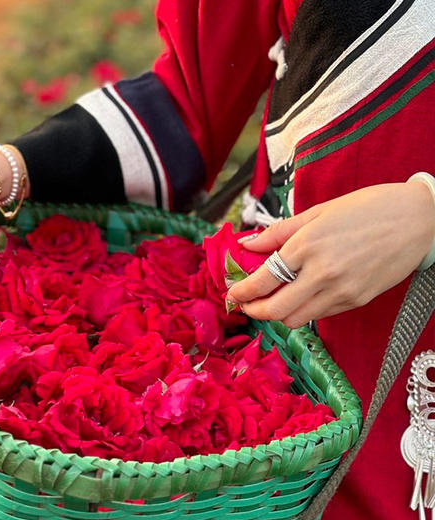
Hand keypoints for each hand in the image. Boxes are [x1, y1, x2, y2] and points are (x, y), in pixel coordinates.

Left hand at [227, 182, 434, 327]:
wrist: (418, 220)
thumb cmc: (366, 208)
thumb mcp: (317, 212)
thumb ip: (278, 232)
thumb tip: (246, 244)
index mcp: (307, 245)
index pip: (262, 281)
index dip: (241, 292)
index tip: (231, 293)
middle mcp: (322, 274)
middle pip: (275, 310)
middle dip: (253, 310)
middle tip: (245, 304)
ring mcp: (341, 292)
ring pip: (296, 319)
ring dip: (277, 314)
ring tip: (271, 299)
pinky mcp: (356, 302)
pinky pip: (319, 315)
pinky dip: (303, 310)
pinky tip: (300, 295)